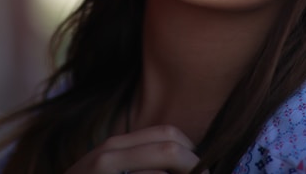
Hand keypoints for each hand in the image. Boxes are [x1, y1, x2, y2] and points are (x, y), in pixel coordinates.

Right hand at [65, 125, 206, 173]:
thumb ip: (140, 164)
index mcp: (117, 146)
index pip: (169, 135)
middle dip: (196, 166)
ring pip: (162, 168)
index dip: (193, 153)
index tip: (202, 172)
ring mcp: (103, 169)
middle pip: (171, 148)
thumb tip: (189, 165)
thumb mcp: (111, 172)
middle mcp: (110, 153)